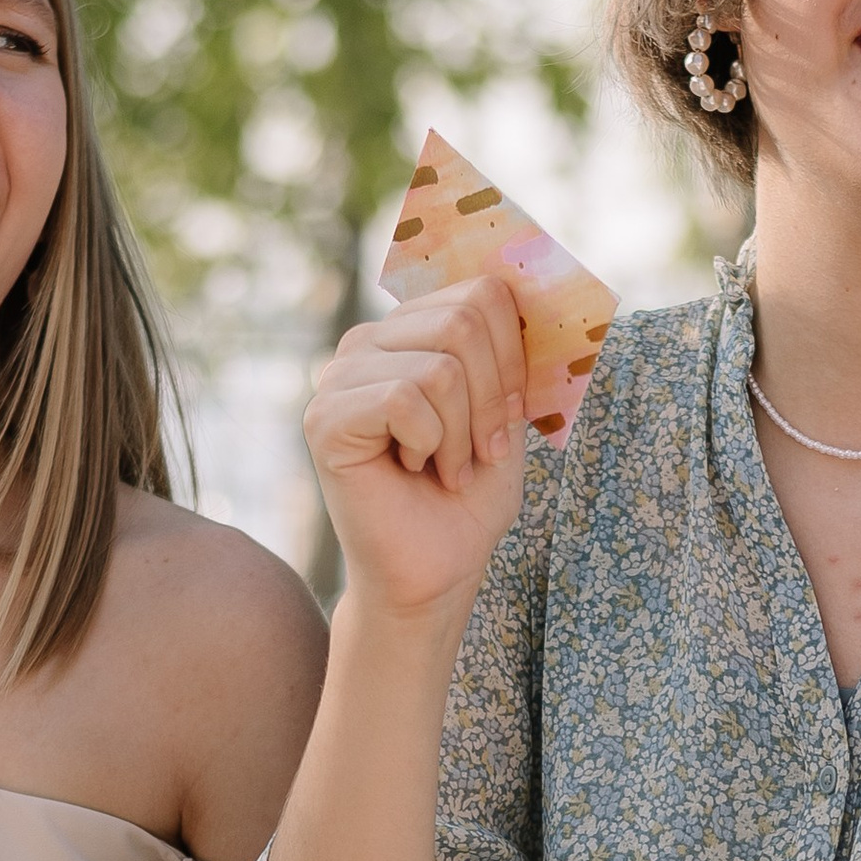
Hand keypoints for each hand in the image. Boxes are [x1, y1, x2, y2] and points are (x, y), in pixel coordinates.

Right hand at [304, 278, 530, 629]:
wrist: (436, 570)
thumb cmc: (470, 497)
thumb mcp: (506, 411)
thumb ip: (510, 350)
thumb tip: (535, 290)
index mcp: (410, 331)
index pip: (482, 292)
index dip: (514, 356)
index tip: (508, 417)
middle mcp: (368, 342)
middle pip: (464, 320)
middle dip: (492, 397)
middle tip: (480, 452)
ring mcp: (339, 376)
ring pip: (440, 366)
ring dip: (463, 433)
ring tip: (444, 468)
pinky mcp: (325, 417)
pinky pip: (406, 399)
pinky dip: (431, 445)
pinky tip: (413, 471)